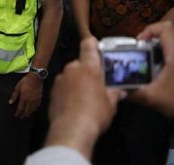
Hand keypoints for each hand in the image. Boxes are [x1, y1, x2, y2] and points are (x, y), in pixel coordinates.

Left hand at [10, 73, 42, 117]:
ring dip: (29, 114)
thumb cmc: (25, 82)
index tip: (16, 116)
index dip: (18, 113)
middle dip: (23, 115)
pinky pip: (37, 107)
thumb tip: (10, 102)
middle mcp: (30, 101)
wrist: (35, 78)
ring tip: (26, 116)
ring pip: (32, 110)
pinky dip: (34, 110)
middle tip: (21, 118)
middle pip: (27, 111)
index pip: (20, 108)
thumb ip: (14, 95)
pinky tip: (32, 111)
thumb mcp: (17, 87)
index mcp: (24, 98)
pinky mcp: (39, 99)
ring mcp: (35, 100)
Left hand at [45, 37, 123, 157]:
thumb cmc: (95, 114)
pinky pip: (63, 85)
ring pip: (71, 75)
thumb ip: (115, 92)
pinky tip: (75, 103)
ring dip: (78, 81)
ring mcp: (60, 79)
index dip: (93, 43)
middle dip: (88, 70)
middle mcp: (72, 69)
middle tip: (98, 82)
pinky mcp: (52, 90)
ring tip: (86, 96)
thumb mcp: (112, 102)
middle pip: (81, 63)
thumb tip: (121, 89)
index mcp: (88, 67)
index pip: (88, 45)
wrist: (71, 130)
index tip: (98, 47)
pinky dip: (69, 90)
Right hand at [131, 21, 173, 118]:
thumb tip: (112, 89)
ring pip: (170, 44)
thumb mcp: (152, 98)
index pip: (165, 28)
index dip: (149, 30)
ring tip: (146, 64)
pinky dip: (163, 57)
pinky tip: (157, 72)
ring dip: (156, 50)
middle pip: (165, 35)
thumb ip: (131, 92)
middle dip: (149, 42)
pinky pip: (173, 53)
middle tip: (138, 56)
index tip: (138, 43)